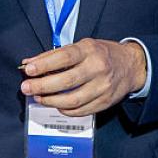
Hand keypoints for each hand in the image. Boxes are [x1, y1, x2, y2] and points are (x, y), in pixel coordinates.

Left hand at [19, 39, 146, 116]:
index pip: (64, 57)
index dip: (44, 64)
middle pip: (67, 81)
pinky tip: (56, 104)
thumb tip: (28, 63)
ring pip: (72, 100)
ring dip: (51, 101)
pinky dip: (65, 110)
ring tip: (39, 97)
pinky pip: (81, 110)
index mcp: (89, 50)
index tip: (29, 70)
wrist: (131, 65)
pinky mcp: (105, 102)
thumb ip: (54, 55)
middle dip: (42, 86)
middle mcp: (98, 68)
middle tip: (26, 88)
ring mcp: (103, 87)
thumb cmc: (101, 54)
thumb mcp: (81, 46)